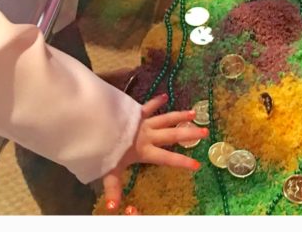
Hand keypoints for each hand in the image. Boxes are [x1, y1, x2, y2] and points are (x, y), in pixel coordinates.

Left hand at [102, 94, 206, 211]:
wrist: (96, 122)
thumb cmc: (104, 148)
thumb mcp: (109, 170)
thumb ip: (113, 188)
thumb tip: (113, 207)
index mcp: (145, 150)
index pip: (167, 158)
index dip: (182, 161)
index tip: (197, 164)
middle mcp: (148, 135)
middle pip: (172, 134)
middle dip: (189, 134)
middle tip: (205, 132)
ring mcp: (143, 122)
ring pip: (165, 118)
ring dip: (180, 115)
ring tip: (194, 113)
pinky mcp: (136, 112)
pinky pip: (148, 106)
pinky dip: (156, 101)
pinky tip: (165, 96)